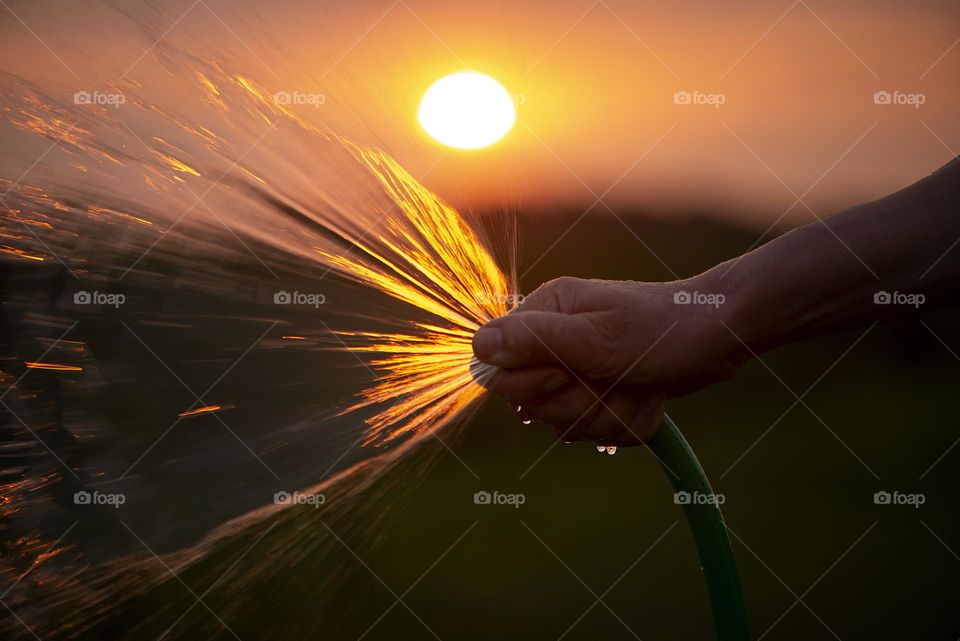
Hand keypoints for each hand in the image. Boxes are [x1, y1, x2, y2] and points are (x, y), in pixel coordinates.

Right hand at [471, 276, 742, 444]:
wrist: (721, 337)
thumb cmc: (662, 328)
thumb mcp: (596, 336)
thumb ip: (534, 341)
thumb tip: (477, 347)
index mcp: (544, 315)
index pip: (498, 372)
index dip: (533, 385)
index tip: (572, 371)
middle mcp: (555, 341)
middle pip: (533, 406)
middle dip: (580, 403)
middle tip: (613, 376)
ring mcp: (579, 369)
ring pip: (567, 425)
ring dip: (611, 413)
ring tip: (639, 384)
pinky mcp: (603, 393)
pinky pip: (598, 432)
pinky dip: (629, 420)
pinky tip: (650, 394)